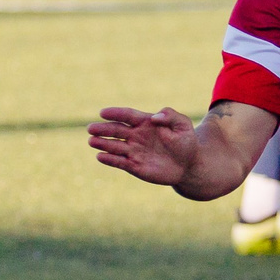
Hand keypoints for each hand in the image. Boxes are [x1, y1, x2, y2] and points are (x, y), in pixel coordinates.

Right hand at [87, 106, 202, 186]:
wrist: (188, 165)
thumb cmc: (186, 141)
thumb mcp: (183, 124)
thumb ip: (170, 116)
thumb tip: (154, 117)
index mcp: (145, 122)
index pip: (127, 115)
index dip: (115, 113)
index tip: (103, 113)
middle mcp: (136, 135)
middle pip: (116, 130)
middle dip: (102, 129)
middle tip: (91, 129)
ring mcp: (133, 151)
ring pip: (114, 146)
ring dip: (102, 143)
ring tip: (92, 141)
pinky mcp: (134, 166)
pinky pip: (119, 162)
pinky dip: (109, 159)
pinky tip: (100, 156)